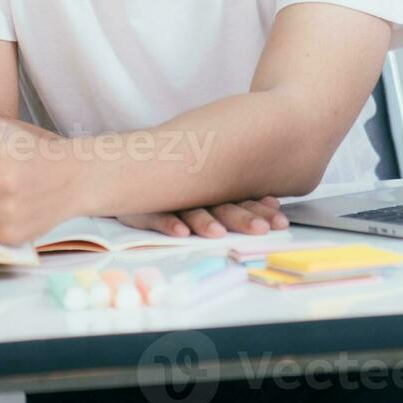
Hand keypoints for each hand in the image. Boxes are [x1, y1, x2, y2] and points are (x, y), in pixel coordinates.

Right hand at [116, 196, 287, 237]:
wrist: (123, 170)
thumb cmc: (174, 186)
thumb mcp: (205, 190)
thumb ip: (236, 196)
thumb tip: (274, 204)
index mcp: (212, 190)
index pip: (241, 199)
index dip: (260, 209)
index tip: (279, 220)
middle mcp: (193, 194)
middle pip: (221, 205)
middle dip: (242, 217)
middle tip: (261, 229)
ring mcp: (168, 200)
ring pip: (191, 211)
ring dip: (205, 222)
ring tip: (218, 233)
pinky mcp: (143, 208)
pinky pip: (156, 216)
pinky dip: (168, 224)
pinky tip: (181, 232)